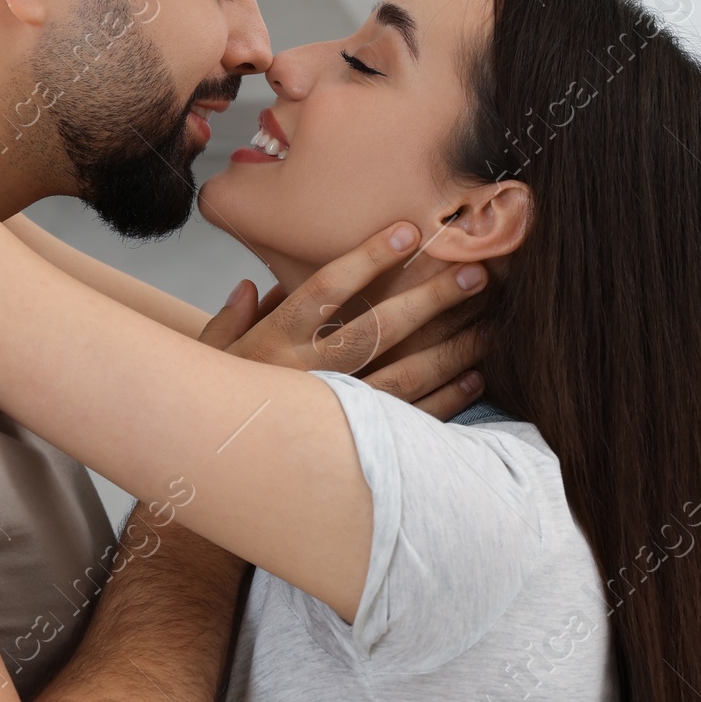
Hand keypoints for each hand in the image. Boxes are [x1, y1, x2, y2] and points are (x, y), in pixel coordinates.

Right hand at [200, 223, 484, 420]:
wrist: (218, 470)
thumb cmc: (216, 408)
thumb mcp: (210, 360)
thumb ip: (229, 322)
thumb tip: (250, 287)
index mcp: (274, 341)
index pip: (325, 290)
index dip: (369, 258)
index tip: (409, 231)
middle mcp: (306, 375)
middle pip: (377, 330)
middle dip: (430, 300)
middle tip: (475, 274)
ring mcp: (334, 414)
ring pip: (404, 377)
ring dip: (452, 349)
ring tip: (490, 324)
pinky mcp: (356, 447)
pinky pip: (409, 420)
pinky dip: (446, 399)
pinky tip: (474, 376)